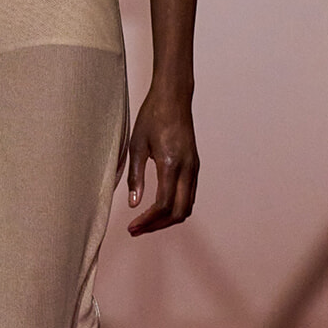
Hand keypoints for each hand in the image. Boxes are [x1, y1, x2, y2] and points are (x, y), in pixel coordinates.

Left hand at [126, 87, 198, 235]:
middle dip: (158, 226)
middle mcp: (187, 169)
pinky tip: (158, 208)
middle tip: (137, 230)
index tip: (133, 227)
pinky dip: (176, 207)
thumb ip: (135, 176)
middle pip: (179, 212)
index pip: (163, 205)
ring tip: (145, 222)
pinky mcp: (194, 165)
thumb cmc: (153, 116)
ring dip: (167, 219)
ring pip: (187, 206)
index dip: (148, 221)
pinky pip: (189, 195)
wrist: (174, 97)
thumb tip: (133, 204)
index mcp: (171, 164)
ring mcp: (194, 168)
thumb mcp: (136, 145)